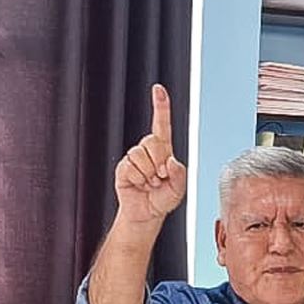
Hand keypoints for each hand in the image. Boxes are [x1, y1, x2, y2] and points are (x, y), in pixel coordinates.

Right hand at [114, 84, 187, 224]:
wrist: (146, 215)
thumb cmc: (162, 200)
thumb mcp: (178, 190)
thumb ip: (179, 175)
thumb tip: (171, 162)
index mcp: (163, 150)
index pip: (162, 125)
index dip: (160, 106)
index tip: (158, 89)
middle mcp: (148, 151)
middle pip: (153, 141)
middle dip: (159, 161)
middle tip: (160, 178)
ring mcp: (134, 158)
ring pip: (140, 154)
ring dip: (148, 173)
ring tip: (149, 183)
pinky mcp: (123, 167)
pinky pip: (131, 166)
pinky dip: (139, 179)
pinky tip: (139, 185)